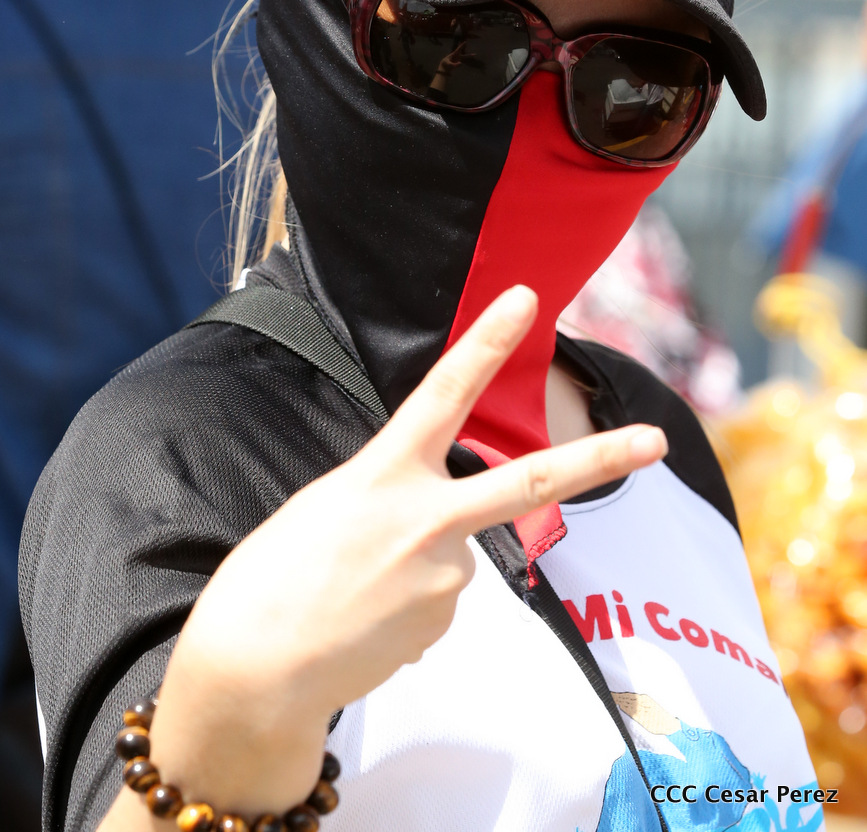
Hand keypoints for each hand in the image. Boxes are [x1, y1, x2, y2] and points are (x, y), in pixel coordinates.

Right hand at [139, 286, 666, 820]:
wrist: (255, 669)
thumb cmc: (275, 576)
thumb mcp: (329, 506)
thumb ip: (393, 498)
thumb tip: (440, 533)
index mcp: (383, 474)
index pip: (443, 392)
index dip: (486, 342)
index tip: (526, 298)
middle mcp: (426, 520)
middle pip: (531, 484)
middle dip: (599, 459)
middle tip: (657, 439)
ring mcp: (444, 577)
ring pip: (454, 553)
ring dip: (416, 565)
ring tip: (356, 589)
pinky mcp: (445, 622)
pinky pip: (438, 597)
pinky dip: (408, 602)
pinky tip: (366, 618)